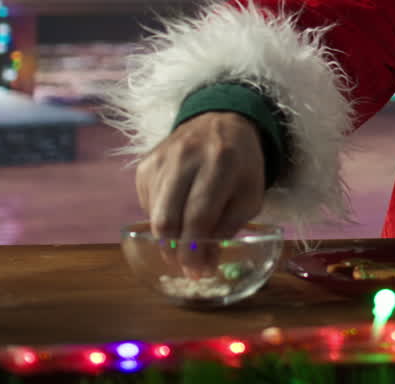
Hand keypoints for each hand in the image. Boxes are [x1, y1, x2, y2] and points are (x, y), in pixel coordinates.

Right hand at [135, 112, 265, 270]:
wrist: (221, 121)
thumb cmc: (241, 165)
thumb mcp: (249, 196)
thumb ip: (227, 229)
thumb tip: (203, 265)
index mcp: (221, 163)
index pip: (198, 216)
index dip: (194, 250)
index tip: (198, 272)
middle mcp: (186, 157)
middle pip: (167, 219)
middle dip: (174, 251)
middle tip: (186, 266)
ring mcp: (161, 158)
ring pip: (153, 214)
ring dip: (167, 238)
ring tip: (185, 242)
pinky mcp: (145, 163)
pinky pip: (147, 203)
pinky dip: (161, 217)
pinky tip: (178, 212)